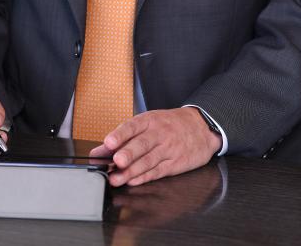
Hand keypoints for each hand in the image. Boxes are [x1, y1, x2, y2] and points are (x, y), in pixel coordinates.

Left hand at [89, 107, 221, 186]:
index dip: (120, 134)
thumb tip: (99, 151)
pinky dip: (145, 177)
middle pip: (142, 144)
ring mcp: (168, 149)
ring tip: (117, 179)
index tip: (108, 142)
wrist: (201, 127)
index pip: (132, 126)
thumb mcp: (150, 123)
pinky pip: (158, 171)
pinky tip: (134, 181)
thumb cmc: (170, 124)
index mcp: (150, 120)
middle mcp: (159, 133)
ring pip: (148, 160)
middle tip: (116, 161)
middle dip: (128, 153)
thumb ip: (124, 137)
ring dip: (132, 171)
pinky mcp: (175, 163)